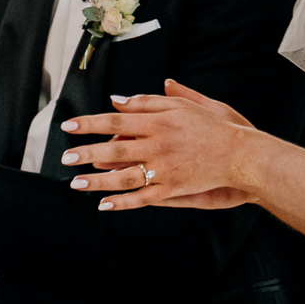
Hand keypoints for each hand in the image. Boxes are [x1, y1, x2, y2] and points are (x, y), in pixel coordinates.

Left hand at [59, 81, 260, 210]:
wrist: (238, 153)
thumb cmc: (212, 126)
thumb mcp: (182, 106)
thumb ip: (149, 102)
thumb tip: (118, 100)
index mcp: (159, 122)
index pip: (116, 121)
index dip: (91, 123)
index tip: (70, 126)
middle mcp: (158, 145)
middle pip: (115, 149)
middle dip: (87, 153)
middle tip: (66, 157)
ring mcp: (164, 169)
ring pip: (124, 177)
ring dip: (98, 180)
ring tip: (76, 183)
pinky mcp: (172, 188)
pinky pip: (142, 198)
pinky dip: (122, 202)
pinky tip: (104, 204)